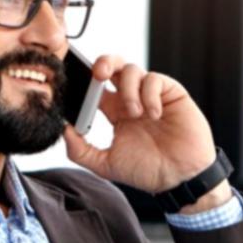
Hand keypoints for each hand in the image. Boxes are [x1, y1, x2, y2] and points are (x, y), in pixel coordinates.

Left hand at [62, 55, 224, 205]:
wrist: (180, 178)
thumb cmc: (146, 171)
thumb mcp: (106, 165)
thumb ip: (80, 150)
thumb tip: (63, 129)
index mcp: (114, 112)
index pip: (95, 87)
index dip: (85, 85)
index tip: (78, 93)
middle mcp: (131, 99)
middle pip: (113, 66)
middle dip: (103, 63)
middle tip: (98, 74)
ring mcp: (151, 95)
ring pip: (132, 70)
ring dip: (129, 90)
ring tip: (135, 114)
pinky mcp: (171, 93)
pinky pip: (155, 79)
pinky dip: (150, 94)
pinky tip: (154, 114)